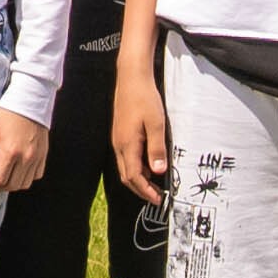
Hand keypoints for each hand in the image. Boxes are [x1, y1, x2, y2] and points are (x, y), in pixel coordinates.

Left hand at [0, 106, 50, 192]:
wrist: (29, 101)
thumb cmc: (7, 114)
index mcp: (10, 151)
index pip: (1, 179)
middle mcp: (25, 157)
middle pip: (13, 185)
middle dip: (1, 186)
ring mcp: (37, 157)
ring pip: (26, 183)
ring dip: (14, 184)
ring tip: (6, 176)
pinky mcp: (44, 155)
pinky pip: (37, 175)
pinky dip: (27, 177)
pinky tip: (19, 170)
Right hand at [114, 64, 171, 203]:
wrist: (131, 77)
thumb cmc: (145, 98)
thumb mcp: (156, 124)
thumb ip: (157, 149)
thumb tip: (159, 172)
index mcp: (127, 144)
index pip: (134, 176)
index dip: (145, 191)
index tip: (158, 199)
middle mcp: (119, 144)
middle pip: (126, 176)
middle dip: (140, 189)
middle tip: (156, 196)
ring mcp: (118, 139)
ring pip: (125, 167)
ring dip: (138, 178)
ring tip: (155, 183)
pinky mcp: (120, 133)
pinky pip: (126, 157)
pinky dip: (136, 166)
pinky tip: (149, 163)